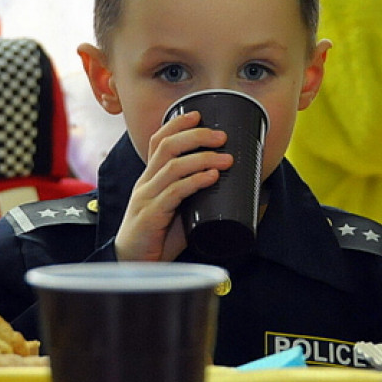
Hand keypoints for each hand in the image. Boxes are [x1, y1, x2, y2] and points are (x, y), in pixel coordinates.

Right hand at [115, 110, 232, 261]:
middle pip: (166, 147)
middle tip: (222, 136)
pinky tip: (211, 178)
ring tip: (226, 159)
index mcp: (150, 179)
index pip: (157, 142)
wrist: (136, 266)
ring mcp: (146, 198)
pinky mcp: (151, 216)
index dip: (176, 125)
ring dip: (203, 158)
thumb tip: (246, 195)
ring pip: (173, 166)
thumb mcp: (181, 213)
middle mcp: (146, 183)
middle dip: (195, 136)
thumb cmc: (159, 239)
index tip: (198, 114)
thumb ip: (202, 201)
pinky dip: (195, 181)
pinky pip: (174, 192)